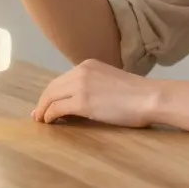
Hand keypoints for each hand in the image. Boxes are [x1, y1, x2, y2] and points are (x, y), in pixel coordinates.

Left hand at [32, 59, 159, 128]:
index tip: (46, 103)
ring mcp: (80, 85)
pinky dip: (50, 115)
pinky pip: (57, 108)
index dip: (52, 92)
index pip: (63, 79)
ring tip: (41, 120)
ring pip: (51, 97)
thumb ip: (94, 86)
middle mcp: (81, 71)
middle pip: (52, 86)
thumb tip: (79, 103)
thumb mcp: (110, 82)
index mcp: (88, 65)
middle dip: (43, 101)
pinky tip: (49, 122)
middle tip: (38, 114)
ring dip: (43, 109)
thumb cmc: (138, 94)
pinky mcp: (82, 101)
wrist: (150, 97)